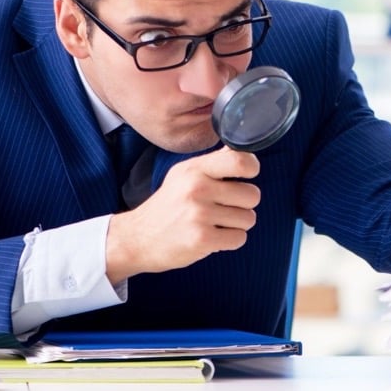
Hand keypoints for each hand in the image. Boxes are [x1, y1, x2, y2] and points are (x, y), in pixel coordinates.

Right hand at [104, 146, 259, 282]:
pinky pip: (239, 238)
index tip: (246, 176)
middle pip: (252, 195)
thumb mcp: (184, 175)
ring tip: (216, 223)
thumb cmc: (168, 205)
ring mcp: (199, 214)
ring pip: (249, 218)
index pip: (240, 161)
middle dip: (244, 204)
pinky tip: (213, 236)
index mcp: (195, 169)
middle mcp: (197, 188)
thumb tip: (241, 150)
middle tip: (225, 208)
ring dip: (237, 224)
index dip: (252, 169)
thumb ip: (214, 163)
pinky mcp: (202, 239)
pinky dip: (230, 240)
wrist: (138, 238)